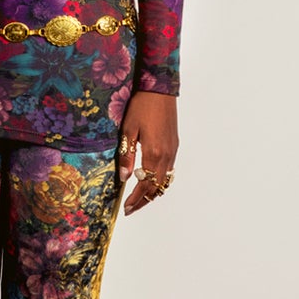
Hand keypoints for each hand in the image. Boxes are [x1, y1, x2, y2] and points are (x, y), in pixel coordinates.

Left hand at [117, 91, 178, 214]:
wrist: (159, 90)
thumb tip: (124, 178)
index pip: (145, 185)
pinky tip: (151, 179)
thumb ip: (126, 156)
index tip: (126, 208)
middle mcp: (166, 155)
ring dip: (153, 191)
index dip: (135, 199)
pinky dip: (160, 180)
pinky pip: (169, 170)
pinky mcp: (174, 145)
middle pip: (157, 187)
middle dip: (144, 200)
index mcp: (153, 154)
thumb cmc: (141, 106)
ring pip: (165, 180)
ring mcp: (172, 150)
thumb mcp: (128, 130)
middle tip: (131, 209)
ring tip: (140, 199)